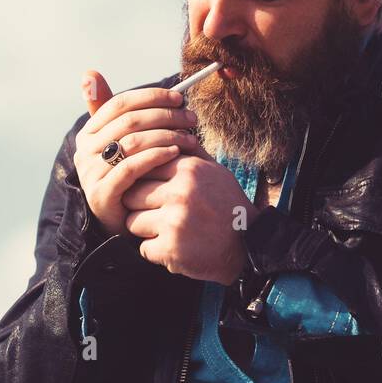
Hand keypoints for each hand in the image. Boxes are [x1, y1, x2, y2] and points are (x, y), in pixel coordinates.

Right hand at [73, 69, 208, 240]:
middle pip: (129, 121)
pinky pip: (132, 167)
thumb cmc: (128, 176)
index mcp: (89, 132)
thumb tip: (90, 73)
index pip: (119, 103)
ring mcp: (91, 173)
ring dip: (167, 135)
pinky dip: (157, 156)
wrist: (123, 221)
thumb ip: (114, 112)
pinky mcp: (102, 194)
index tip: (179, 97)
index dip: (151, 97)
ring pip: (132, 142)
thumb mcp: (122, 142)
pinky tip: (177, 154)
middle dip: (165, 115)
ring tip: (190, 137)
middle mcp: (84, 151)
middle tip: (191, 117)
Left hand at [122, 154, 261, 284]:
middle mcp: (180, 192)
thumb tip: (171, 130)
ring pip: (132, 222)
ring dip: (144, 229)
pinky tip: (174, 247)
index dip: (144, 182)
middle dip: (139, 206)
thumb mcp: (216, 171)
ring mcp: (174, 222)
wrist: (249, 244)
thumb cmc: (228, 204)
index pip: (143, 168)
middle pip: (131, 195)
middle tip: (155, 213)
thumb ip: (191, 152)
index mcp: (189, 169)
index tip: (152, 192)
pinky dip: (155, 251)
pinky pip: (143, 248)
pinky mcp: (171, 249)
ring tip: (165, 230)